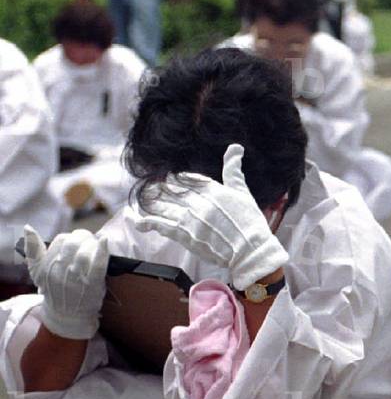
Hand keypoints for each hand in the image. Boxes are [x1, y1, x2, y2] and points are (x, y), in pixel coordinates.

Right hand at [22, 226, 108, 339]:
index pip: (60, 240)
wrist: (66, 315)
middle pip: (73, 243)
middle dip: (83, 237)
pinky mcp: (93, 284)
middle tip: (88, 240)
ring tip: (95, 244)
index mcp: (46, 265)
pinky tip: (105, 240)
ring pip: (84, 252)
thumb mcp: (37, 271)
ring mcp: (77, 278)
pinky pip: (98, 264)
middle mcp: (59, 271)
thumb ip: (33, 250)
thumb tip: (28, 228)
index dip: (70, 237)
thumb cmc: (54, 289)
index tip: (76, 242)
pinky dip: (102, 250)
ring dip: (92, 244)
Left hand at [127, 143, 288, 288]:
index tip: (172, 180)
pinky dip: (141, 220)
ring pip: (160, 204)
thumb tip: (235, 147)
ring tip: (144, 198)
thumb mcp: (244, 193)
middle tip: (156, 189)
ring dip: (150, 200)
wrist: (251, 251)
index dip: (177, 179)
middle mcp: (198, 202)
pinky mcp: (183, 235)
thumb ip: (233, 170)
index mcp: (213, 189)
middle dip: (162, 188)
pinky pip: (156, 223)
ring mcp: (189, 218)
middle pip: (170, 189)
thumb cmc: (251, 224)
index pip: (186, 178)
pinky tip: (131, 216)